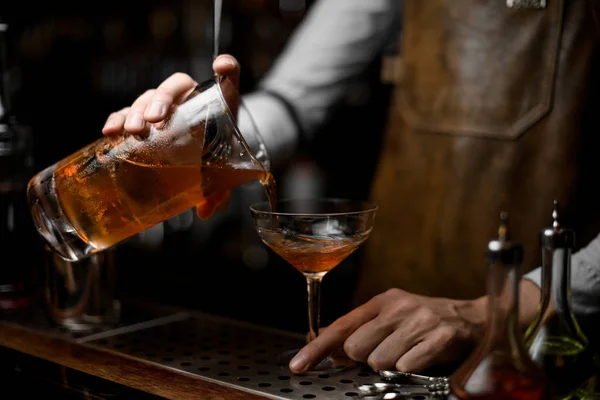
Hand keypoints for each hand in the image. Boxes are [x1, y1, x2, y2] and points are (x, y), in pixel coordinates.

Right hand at [101, 55, 241, 219]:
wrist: (202, 160)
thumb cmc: (218, 163)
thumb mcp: (222, 178)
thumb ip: (219, 192)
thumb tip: (205, 210)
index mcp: (219, 106)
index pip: (227, 80)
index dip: (227, 69)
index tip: (220, 67)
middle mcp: (191, 100)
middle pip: (176, 86)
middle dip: (161, 101)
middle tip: (153, 121)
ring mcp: (166, 107)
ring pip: (149, 96)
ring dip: (137, 110)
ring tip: (130, 131)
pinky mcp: (144, 119)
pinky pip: (128, 111)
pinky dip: (117, 118)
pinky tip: (108, 132)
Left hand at [289, 288, 486, 373]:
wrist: (472, 318)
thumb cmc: (424, 320)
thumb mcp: (390, 317)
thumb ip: (359, 330)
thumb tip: (329, 348)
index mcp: (381, 302)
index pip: (341, 326)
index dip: (317, 348)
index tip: (299, 365)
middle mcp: (397, 307)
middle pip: (355, 348)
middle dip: (364, 358)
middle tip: (385, 350)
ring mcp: (419, 321)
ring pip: (378, 361)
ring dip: (389, 365)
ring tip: (406, 352)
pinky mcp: (439, 337)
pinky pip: (406, 367)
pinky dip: (410, 369)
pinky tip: (420, 356)